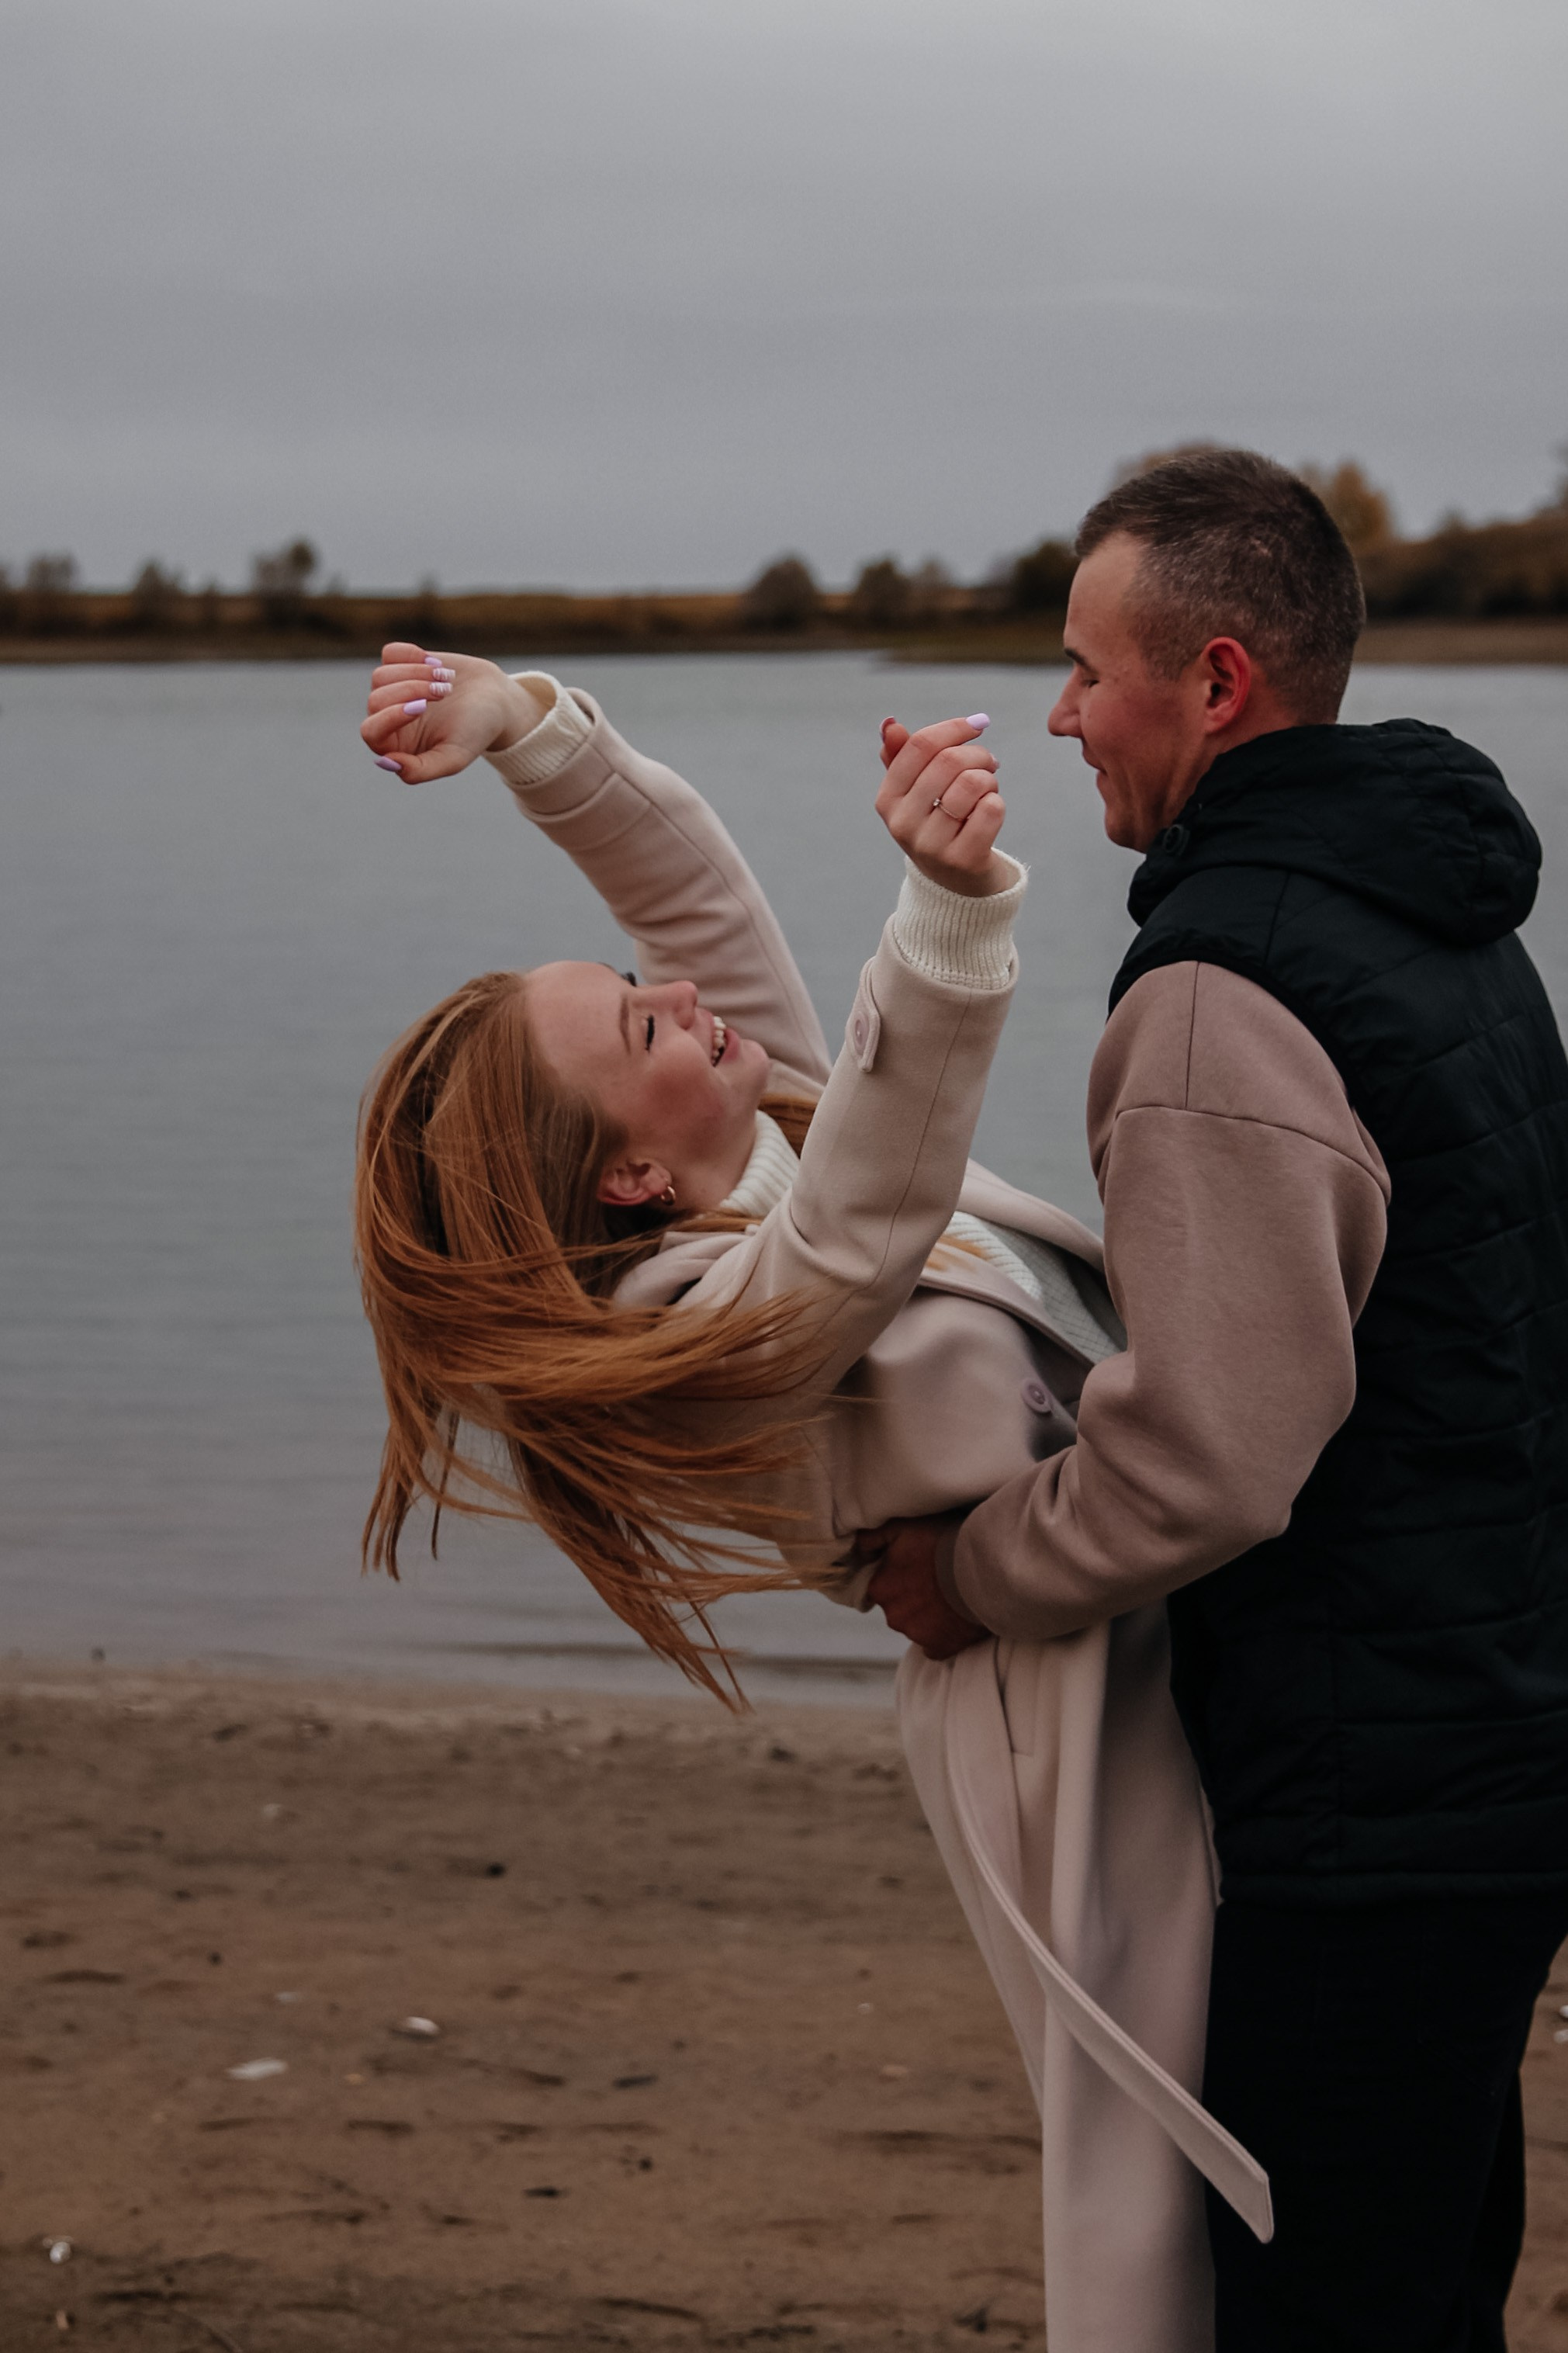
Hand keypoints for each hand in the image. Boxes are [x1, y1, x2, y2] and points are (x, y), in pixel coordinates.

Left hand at [359, 643, 548, 785]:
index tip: (422, 707)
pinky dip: (413, 655)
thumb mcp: (454, 758)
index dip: (392, 716)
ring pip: (381, 676)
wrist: (495, 699)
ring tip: (447, 679)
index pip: (371, 732)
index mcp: (397, 747)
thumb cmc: (475, 733)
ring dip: (417, 673)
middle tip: (445, 692)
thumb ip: (420, 770)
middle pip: (376, 700)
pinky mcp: (399, 665)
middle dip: (412, 690)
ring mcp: (391, 691)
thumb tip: (384, 762)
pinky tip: (436, 665)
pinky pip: (390, 653)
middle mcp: (388, 719)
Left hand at [855, 1513, 988, 1660]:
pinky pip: (935, 1645)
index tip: (916, 1567)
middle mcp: (893, 1616)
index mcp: (880, 1588)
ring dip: (929, 1614)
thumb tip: (859, 1547)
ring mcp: (916, 1635)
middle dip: (912, 1596)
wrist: (980, 1570)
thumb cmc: (940, 1544)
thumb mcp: (901, 1528)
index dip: (898, 1575)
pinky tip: (955, 1617)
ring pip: (917, 1625)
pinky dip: (943, 1634)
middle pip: (898, 1607)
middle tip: (934, 1579)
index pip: (881, 1585)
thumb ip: (872, 1538)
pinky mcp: (940, 1648)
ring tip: (950, 1595)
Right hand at [874, 714, 1007, 896]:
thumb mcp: (914, 794)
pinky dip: (997, 803)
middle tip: (989, 763)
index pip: (920, 746)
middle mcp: (903, 824)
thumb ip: (901, 757)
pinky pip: (991, 809)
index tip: (977, 725)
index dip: (954, 728)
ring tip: (988, 789)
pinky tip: (990, 812)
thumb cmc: (937, 826)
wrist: (956, 885)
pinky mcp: (963, 860)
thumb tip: (890, 724)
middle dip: (978, 754)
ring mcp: (931, 845)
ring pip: (972, 783)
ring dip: (989, 779)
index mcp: (887, 801)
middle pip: (949, 761)